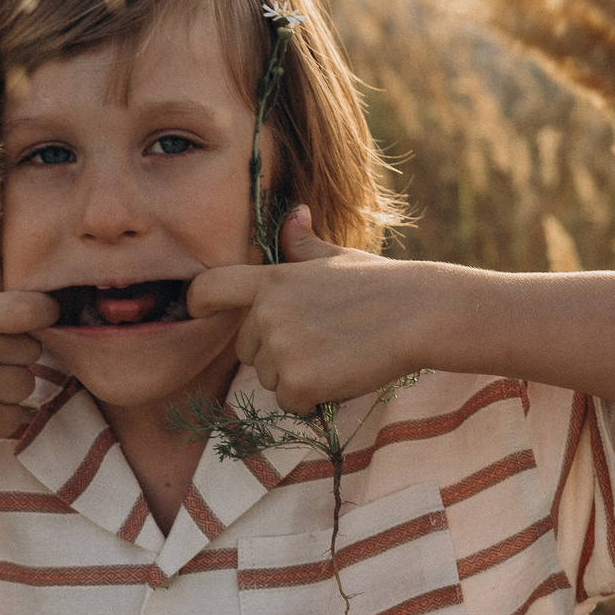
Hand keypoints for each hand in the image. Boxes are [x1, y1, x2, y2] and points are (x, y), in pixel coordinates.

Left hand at [186, 207, 423, 411]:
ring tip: (337, 354)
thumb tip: (295, 212)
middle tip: (321, 340)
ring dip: (297, 377)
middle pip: (247, 350)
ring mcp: (282, 349)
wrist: (418, 313)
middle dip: (275, 352)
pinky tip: (342, 374)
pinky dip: (313, 398)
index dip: (196, 302)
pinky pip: (290, 403)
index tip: (198, 311)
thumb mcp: (337, 257)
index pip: (209, 289)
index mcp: (272, 279)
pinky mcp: (299, 383)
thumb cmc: (382, 283)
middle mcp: (268, 313)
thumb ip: (303, 245)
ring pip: (270, 380)